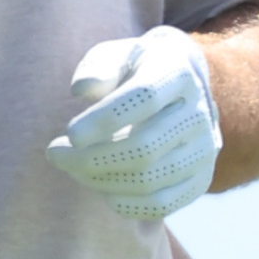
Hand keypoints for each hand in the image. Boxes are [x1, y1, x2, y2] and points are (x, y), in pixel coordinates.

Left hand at [44, 26, 221, 219]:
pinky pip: (161, 205)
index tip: (70, 133)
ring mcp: (204, 150)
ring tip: (71, 168)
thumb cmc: (136, 69)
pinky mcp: (200, 180)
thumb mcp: (118, 54)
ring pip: (150, 180)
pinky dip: (123, 203)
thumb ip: (99, 67)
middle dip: (92, 156)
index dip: (105, 119)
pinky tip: (98, 186)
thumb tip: (81, 90)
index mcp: (177, 73)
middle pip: (145, 147)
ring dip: (101, 180)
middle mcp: (199, 113)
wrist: (184, 89)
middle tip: (55, 153)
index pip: (144, 98)